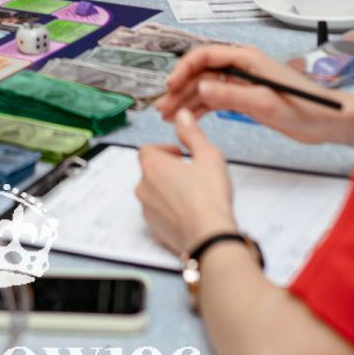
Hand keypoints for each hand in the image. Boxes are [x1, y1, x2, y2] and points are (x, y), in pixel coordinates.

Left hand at [135, 109, 238, 257]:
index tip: (181, 155)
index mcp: (153, 166)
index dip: (165, 150)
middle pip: (150, 171)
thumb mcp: (208, 155)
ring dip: (168, 189)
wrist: (210, 238)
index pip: (148, 149)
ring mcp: (147, 210)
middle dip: (168, 169)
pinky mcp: (154, 229)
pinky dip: (170, 209)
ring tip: (193, 194)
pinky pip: (158, 212)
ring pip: (153, 192)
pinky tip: (190, 212)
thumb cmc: (209, 198)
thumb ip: (192, 133)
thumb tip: (182, 116)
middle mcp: (143, 187)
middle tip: (191, 174)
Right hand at [156, 43, 353, 148]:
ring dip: (187, 101)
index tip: (171, 86)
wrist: (327, 122)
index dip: (184, 68)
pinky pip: (216, 100)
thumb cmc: (304, 107)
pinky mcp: (246, 98)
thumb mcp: (264, 102)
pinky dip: (201, 109)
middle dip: (180, 88)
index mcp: (247, 58)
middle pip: (201, 72)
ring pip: (206, 88)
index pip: (206, 55)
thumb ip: (231, 95)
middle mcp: (242, 67)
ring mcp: (242, 83)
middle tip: (164, 108)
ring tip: (169, 118)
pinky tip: (188, 119)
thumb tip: (201, 89)